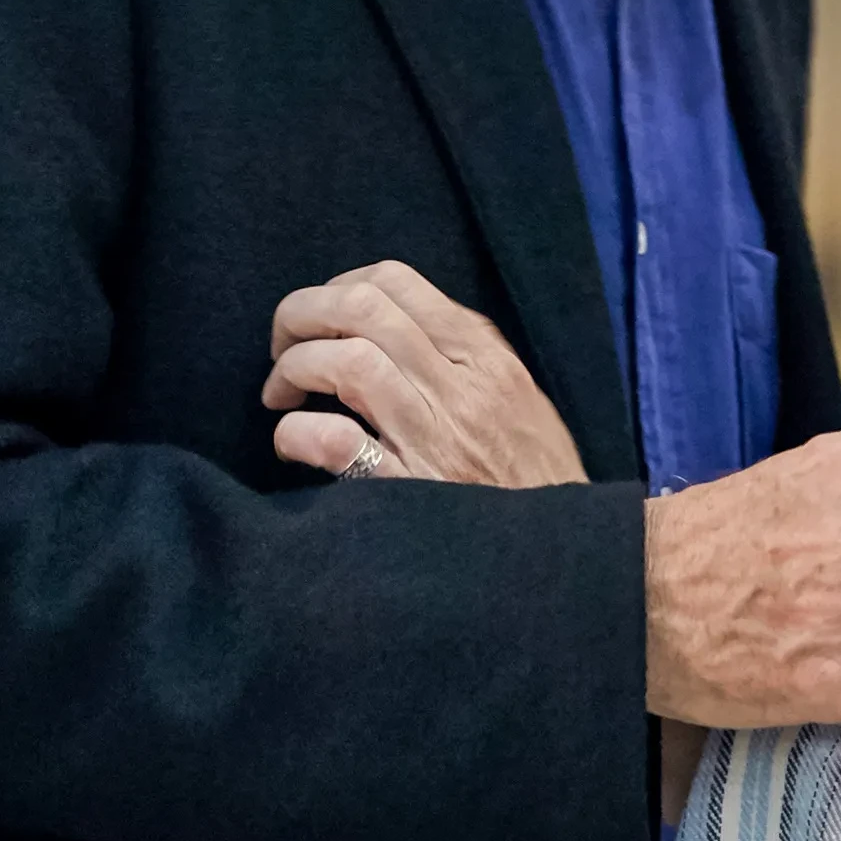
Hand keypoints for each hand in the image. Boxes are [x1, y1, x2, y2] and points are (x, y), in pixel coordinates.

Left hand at [258, 261, 585, 487]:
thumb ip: (468, 356)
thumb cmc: (537, 480)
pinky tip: (291, 443)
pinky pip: (334, 441)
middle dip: (301, 314)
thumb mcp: (520, 401)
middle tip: (281, 343)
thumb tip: (397, 322)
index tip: (321, 316)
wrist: (560, 557)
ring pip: (346, 361)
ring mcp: (433, 439)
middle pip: (360, 308)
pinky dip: (296, 433)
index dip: (338, 286)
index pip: (396, 282)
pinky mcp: (406, 493)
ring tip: (282, 394)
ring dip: (294, 368)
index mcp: (485, 358)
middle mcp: (459, 388)